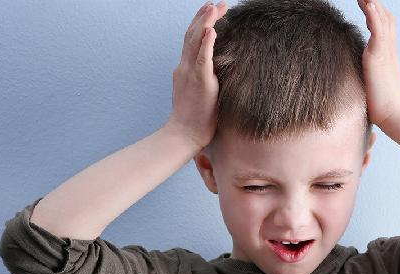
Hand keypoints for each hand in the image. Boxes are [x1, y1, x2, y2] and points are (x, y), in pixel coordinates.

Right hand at [167, 0, 228, 148]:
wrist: (183, 135)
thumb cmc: (193, 119)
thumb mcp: (196, 92)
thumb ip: (201, 79)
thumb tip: (212, 74)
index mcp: (184, 69)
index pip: (192, 40)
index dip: (200, 24)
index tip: (211, 11)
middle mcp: (185, 67)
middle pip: (193, 35)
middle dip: (204, 17)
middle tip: (216, 3)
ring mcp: (190, 73)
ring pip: (196, 41)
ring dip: (206, 22)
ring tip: (215, 7)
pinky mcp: (200, 82)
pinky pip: (203, 59)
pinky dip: (207, 43)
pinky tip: (212, 30)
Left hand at [357, 0, 399, 129]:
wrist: (394, 115)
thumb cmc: (383, 106)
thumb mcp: (374, 84)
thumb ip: (369, 75)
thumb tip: (360, 79)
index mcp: (387, 54)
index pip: (385, 26)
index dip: (377, 13)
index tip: (367, 3)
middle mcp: (388, 50)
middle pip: (386, 18)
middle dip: (375, 4)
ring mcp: (385, 52)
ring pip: (382, 20)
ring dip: (372, 4)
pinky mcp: (379, 57)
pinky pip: (378, 31)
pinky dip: (373, 15)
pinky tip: (367, 4)